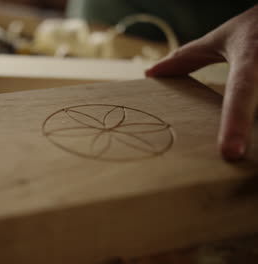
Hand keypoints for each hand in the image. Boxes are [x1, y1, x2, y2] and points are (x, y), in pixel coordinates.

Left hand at [146, 5, 257, 160]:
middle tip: (234, 151)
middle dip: (248, 127)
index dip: (235, 122)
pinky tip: (255, 125)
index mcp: (252, 59)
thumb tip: (150, 74)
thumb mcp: (222, 37)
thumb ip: (187, 58)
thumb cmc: (255, 27)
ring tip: (241, 138)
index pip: (242, 92)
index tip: (229, 154)